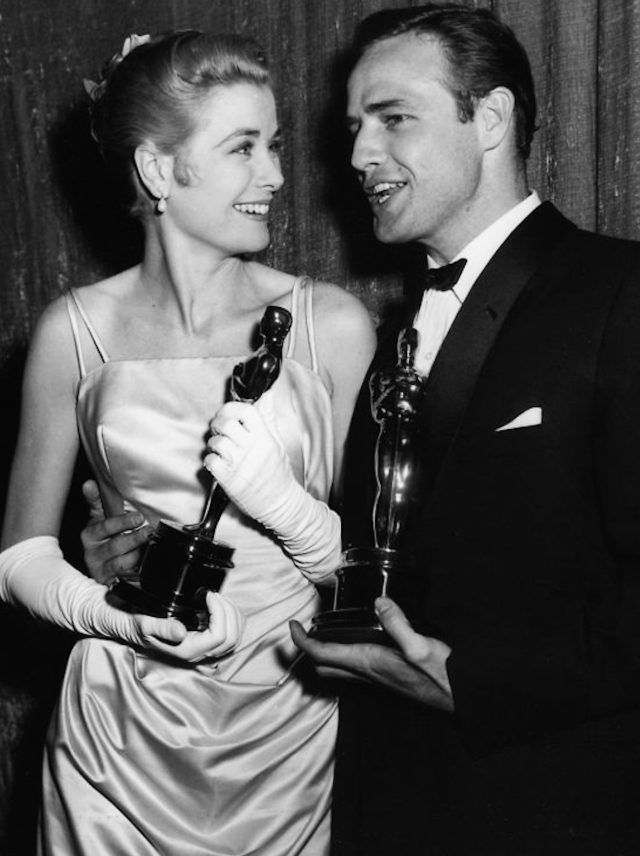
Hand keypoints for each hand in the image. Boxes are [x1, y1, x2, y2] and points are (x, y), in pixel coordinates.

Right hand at [81, 480, 151, 583]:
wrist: (100, 567)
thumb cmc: (103, 539)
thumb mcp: (98, 519)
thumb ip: (96, 501)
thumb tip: (88, 483)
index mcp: (90, 535)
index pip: (105, 527)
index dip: (121, 522)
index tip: (138, 517)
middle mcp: (93, 553)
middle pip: (115, 545)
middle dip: (134, 538)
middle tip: (148, 530)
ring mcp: (102, 569)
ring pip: (121, 562)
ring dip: (137, 553)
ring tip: (149, 545)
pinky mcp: (111, 583)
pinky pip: (125, 577)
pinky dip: (136, 570)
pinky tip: (145, 563)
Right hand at [142, 592, 244, 662]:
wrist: (130, 627)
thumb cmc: (137, 625)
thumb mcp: (144, 624)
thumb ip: (162, 628)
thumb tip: (181, 632)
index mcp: (186, 651)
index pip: (219, 637)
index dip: (220, 612)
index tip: (208, 594)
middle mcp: (198, 653)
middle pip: (231, 638)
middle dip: (228, 611)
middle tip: (213, 594)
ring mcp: (204, 648)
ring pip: (234, 637)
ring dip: (232, 614)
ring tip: (217, 598)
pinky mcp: (206, 641)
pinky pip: (230, 633)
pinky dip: (231, 617)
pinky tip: (219, 605)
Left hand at [204, 400, 288, 521]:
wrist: (279, 503)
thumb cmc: (278, 474)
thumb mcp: (277, 443)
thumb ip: (267, 419)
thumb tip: (266, 396)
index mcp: (265, 438)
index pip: (246, 411)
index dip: (232, 408)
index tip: (228, 412)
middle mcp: (252, 450)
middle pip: (227, 424)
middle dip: (218, 423)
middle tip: (219, 429)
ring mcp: (239, 465)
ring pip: (216, 442)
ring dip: (214, 443)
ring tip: (220, 448)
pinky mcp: (228, 480)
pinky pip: (210, 461)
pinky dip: (210, 460)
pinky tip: (218, 462)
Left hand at [291, 597, 454, 711]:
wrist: (456, 695)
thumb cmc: (440, 674)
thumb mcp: (420, 645)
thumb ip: (399, 624)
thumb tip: (380, 602)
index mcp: (368, 662)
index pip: (322, 655)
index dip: (302, 642)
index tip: (292, 626)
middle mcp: (365, 673)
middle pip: (322, 667)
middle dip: (307, 650)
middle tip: (303, 629)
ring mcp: (373, 678)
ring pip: (335, 670)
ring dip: (321, 654)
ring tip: (321, 631)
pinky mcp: (383, 678)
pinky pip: (350, 669)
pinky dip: (339, 656)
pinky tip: (351, 641)